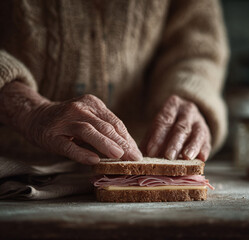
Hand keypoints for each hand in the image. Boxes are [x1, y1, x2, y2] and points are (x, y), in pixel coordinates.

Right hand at [25, 94, 142, 163]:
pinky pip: (68, 145)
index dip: (127, 138)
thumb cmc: (69, 121)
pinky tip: (93, 159)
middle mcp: (79, 108)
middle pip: (104, 126)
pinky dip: (81, 153)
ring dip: (105, 143)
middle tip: (134, 157)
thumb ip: (106, 129)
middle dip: (122, 143)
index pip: (115, 122)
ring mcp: (64, 121)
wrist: (36, 116)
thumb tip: (130, 147)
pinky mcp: (51, 135)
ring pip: (88, 131)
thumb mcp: (89, 118)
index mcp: (93, 104)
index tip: (137, 152)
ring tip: (119, 156)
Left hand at [143, 95, 210, 160]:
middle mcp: (188, 111)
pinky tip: (201, 158)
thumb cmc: (167, 126)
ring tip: (186, 157)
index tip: (151, 151)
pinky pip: (207, 142)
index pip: (164, 120)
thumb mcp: (156, 127)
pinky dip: (204, 151)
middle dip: (174, 143)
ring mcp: (200, 122)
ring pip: (197, 133)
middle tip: (168, 156)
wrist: (187, 118)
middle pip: (181, 127)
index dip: (157, 136)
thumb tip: (140, 156)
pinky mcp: (207, 135)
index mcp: (173, 105)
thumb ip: (149, 140)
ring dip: (192, 146)